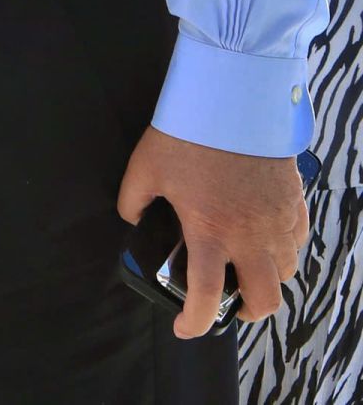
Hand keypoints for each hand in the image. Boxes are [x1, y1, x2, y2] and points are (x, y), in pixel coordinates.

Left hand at [117, 126, 309, 336]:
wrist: (230, 100)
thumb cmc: (187, 134)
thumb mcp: (145, 167)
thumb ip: (134, 200)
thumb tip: (132, 218)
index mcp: (210, 232)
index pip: (205, 295)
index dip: (194, 321)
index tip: (184, 328)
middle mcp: (250, 236)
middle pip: (263, 298)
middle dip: (245, 311)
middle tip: (227, 304)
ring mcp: (278, 220)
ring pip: (286, 271)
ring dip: (267, 279)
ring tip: (246, 268)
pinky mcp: (294, 201)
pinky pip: (297, 239)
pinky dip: (284, 249)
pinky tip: (265, 237)